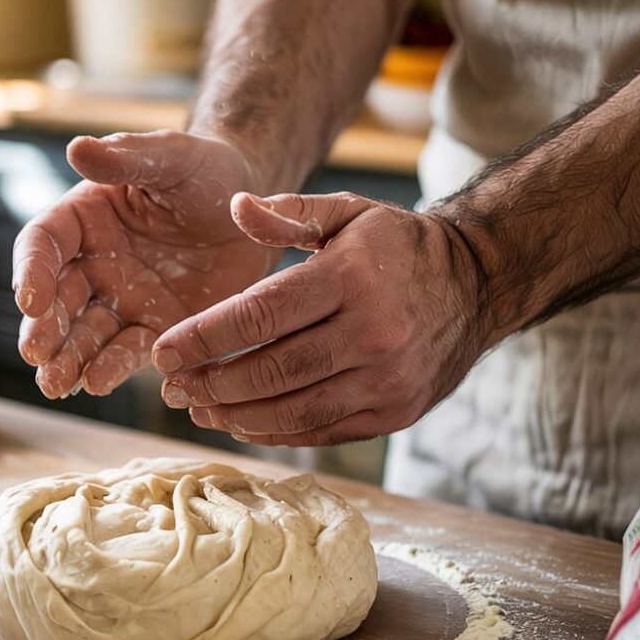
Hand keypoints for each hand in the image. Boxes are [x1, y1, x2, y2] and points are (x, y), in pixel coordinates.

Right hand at [13, 130, 275, 397]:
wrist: (253, 210)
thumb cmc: (207, 170)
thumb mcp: (172, 156)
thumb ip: (128, 156)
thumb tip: (78, 148)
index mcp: (84, 218)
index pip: (44, 244)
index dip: (32, 271)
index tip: (29, 299)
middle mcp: (94, 264)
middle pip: (57, 300)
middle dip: (44, 328)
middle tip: (37, 354)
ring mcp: (122, 301)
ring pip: (85, 335)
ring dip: (67, 360)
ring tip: (57, 384)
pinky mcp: (155, 329)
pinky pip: (129, 352)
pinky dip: (112, 369)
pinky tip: (98, 382)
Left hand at [152, 191, 487, 445]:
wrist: (477, 285)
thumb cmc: (397, 247)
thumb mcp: (349, 212)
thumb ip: (290, 211)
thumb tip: (235, 207)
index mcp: (352, 277)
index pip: (260, 315)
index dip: (203, 338)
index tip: (162, 351)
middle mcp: (374, 332)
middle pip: (271, 371)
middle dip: (210, 383)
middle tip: (172, 385)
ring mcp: (388, 379)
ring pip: (292, 412)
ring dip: (234, 416)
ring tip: (197, 408)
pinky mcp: (395, 413)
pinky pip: (321, 431)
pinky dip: (273, 432)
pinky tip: (240, 422)